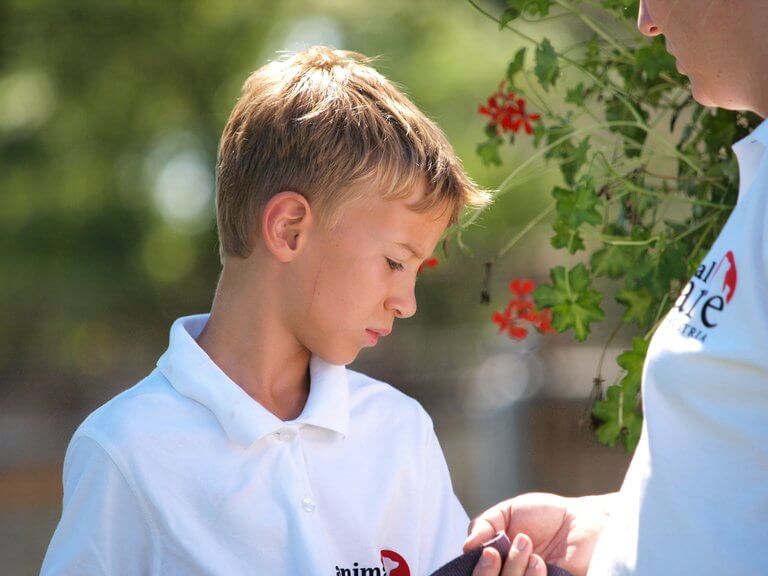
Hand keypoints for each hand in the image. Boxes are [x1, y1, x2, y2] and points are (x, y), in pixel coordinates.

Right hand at [465, 492, 616, 575]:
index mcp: (497, 563)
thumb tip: (466, 546)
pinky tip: (541, 562)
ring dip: (514, 570)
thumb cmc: (546, 515)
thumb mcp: (508, 512)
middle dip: (490, 573)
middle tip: (497, 552)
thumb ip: (484, 524)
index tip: (487, 552)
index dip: (477, 571)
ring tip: (529, 547)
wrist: (582, 520)